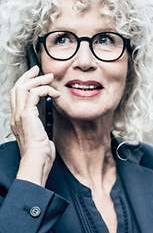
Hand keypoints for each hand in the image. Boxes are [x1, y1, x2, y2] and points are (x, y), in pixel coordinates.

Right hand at [10, 65, 60, 184]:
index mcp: (18, 121)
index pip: (18, 96)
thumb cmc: (41, 156)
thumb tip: (48, 136)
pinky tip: (55, 94)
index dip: (26, 84)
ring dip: (38, 80)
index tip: (37, 78)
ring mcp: (20, 114)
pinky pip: (33, 93)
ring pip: (24, 87)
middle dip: (30, 77)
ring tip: (50, 78)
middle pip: (17, 88)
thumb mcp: (42, 141)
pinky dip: (45, 90)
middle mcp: (16, 116)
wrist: (37, 161)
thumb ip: (42, 134)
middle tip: (41, 71)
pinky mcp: (27, 115)